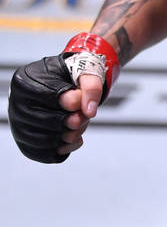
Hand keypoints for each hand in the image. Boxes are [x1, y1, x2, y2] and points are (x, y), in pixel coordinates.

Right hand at [9, 36, 112, 162]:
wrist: (61, 85)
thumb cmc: (70, 77)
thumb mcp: (85, 72)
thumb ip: (91, 87)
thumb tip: (88, 111)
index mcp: (25, 81)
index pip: (48, 96)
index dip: (72, 102)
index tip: (80, 101)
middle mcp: (15, 104)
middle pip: (46, 121)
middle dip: (73, 121)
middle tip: (84, 116)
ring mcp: (18, 125)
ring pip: (44, 141)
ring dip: (70, 136)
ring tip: (79, 125)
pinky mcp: (25, 142)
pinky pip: (44, 154)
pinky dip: (63, 149)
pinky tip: (73, 138)